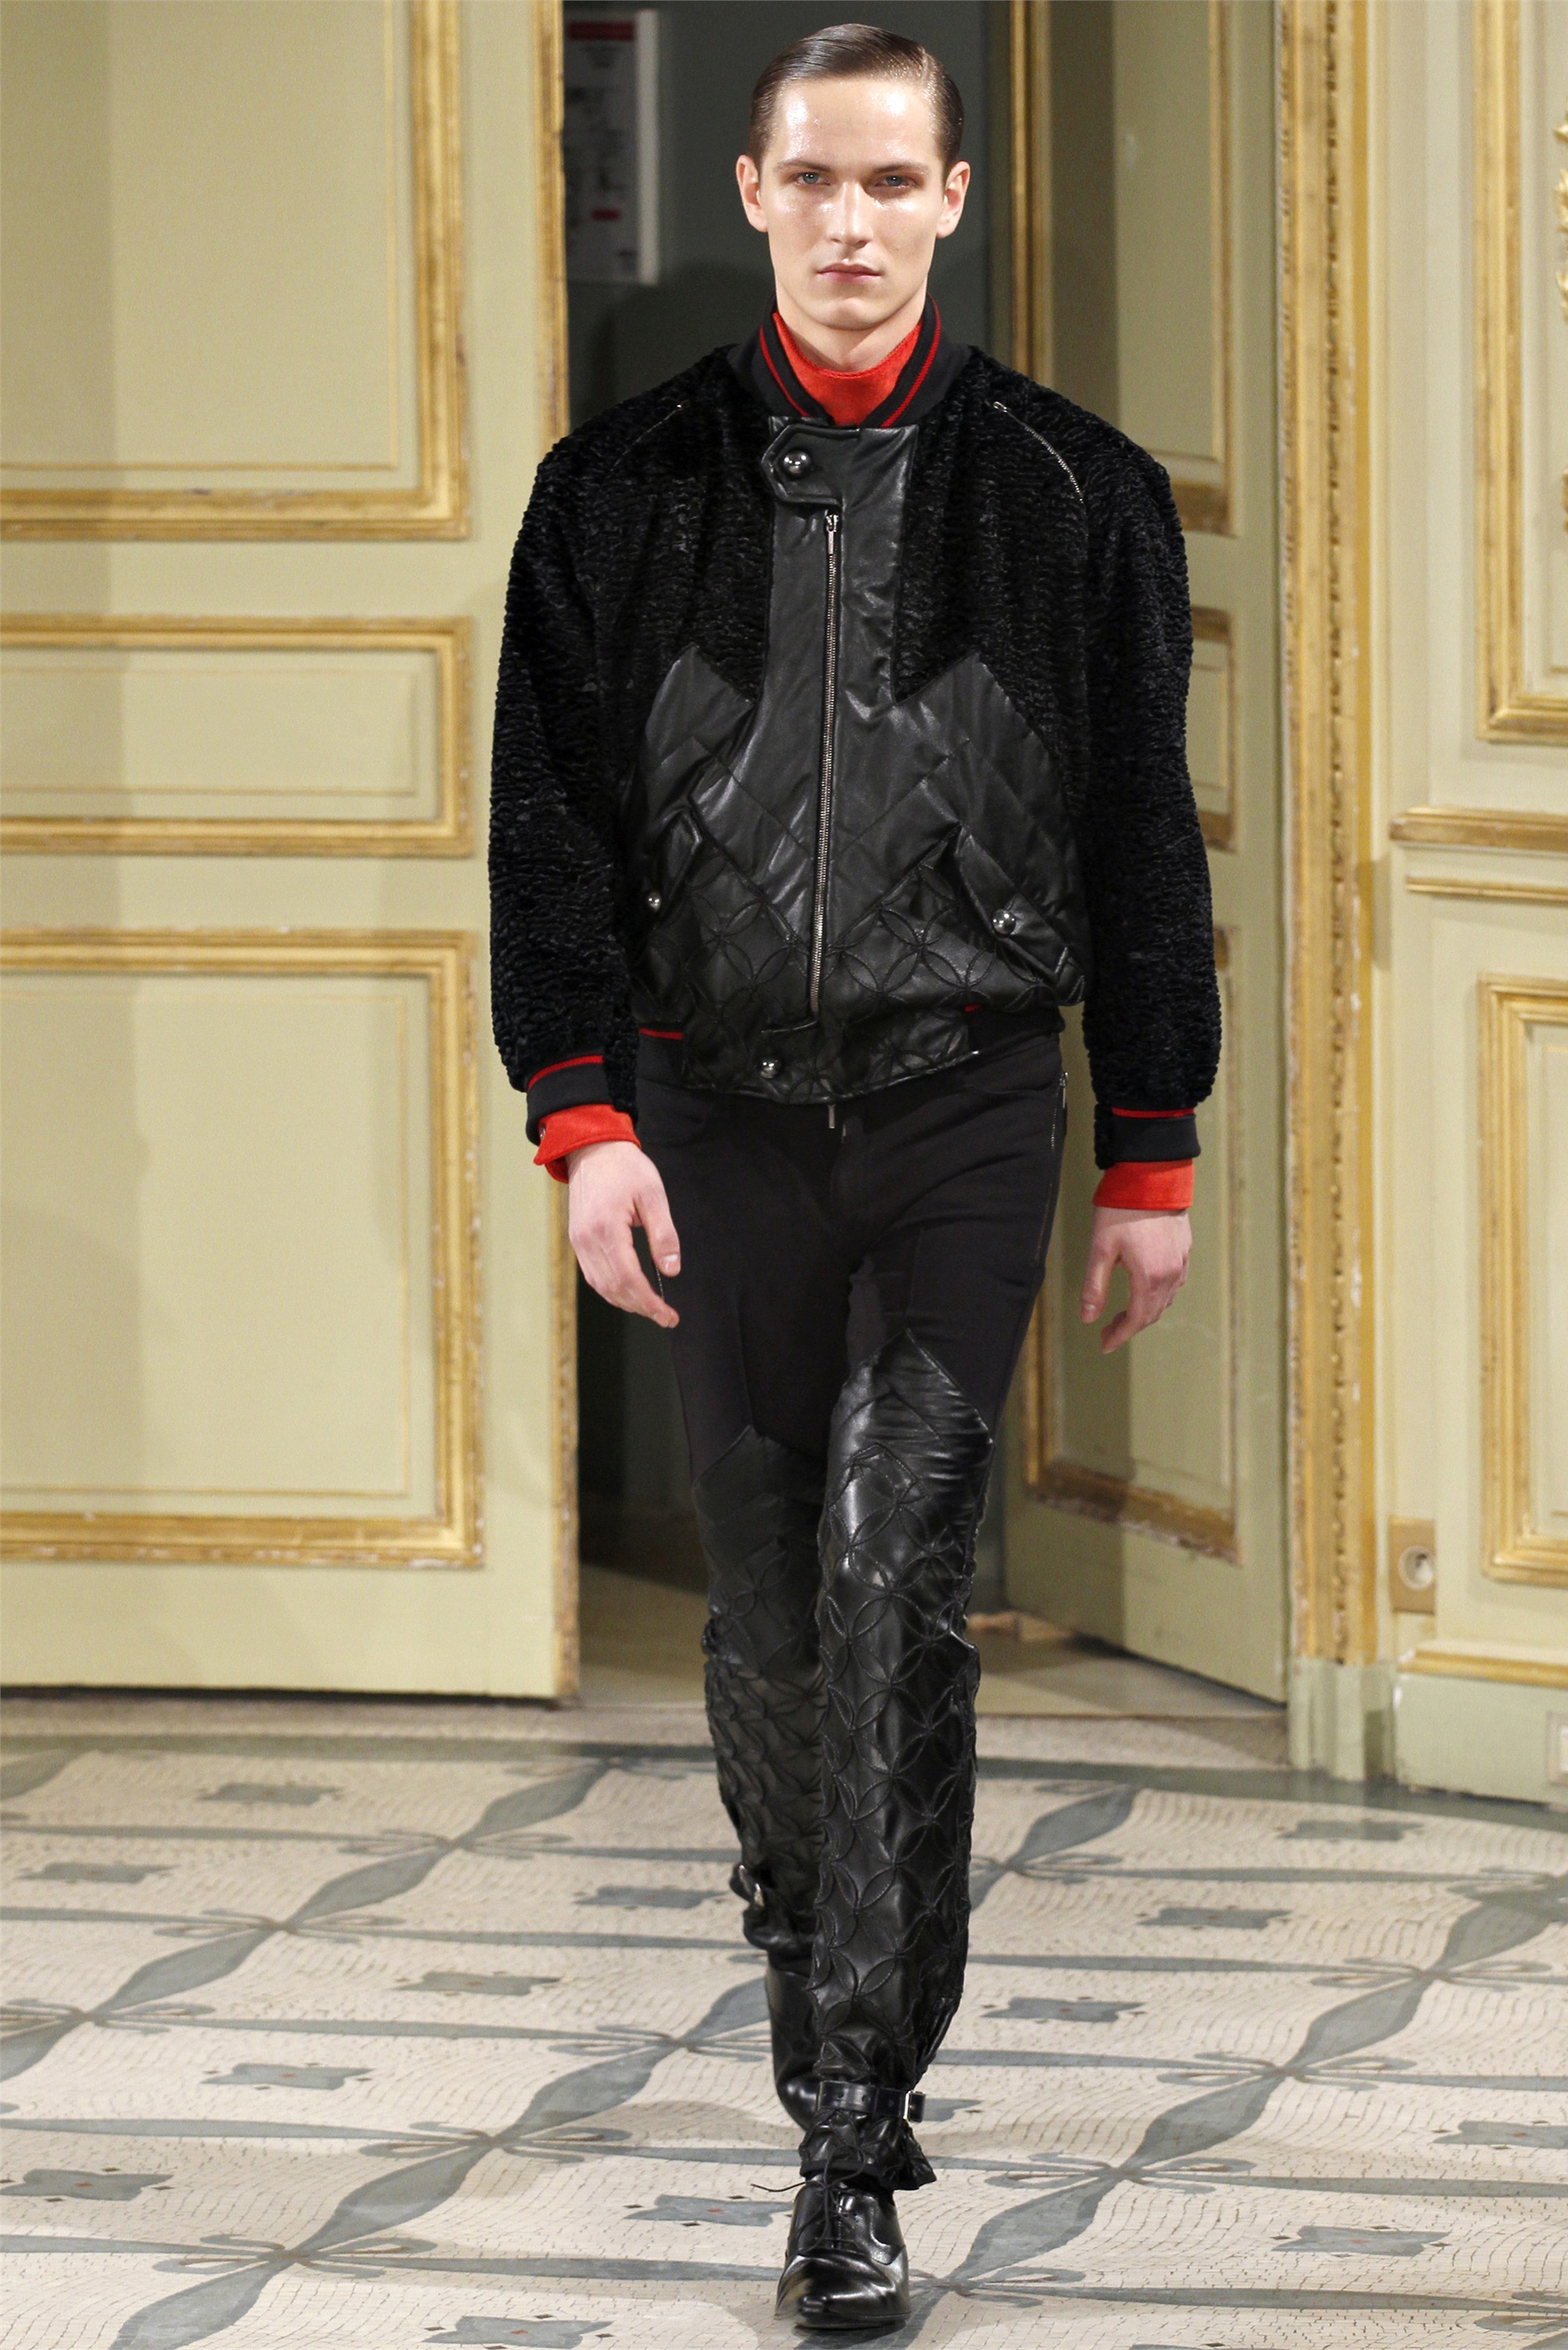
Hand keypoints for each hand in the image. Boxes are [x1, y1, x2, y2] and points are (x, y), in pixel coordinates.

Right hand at [565, 1140, 680, 1326]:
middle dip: (641, 1307)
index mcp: (606, 1229)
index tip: (669, 1315)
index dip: (649, 1302)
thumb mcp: (653, 1195)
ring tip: (650, 1308)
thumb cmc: (626, 1168)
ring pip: (601, 1286)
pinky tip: (629, 1292)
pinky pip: (593, 1275)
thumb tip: (671, 1270)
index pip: (628, 1279)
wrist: (592, 1148)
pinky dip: (611, 1289)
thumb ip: (663, 1234)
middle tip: (666, 1317)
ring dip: (626, 1302)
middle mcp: (587, 1240)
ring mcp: (578, 1241)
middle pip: (613, 1288)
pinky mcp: (577, 1239)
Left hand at [1079, 1205, 1190, 1354]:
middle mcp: (1171, 1273)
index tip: (1104, 1345)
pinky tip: (1144, 1290)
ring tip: (1122, 1314)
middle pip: (1152, 1313)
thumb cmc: (1121, 1210)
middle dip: (1130, 1326)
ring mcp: (1181, 1261)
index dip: (1120, 1336)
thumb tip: (1088, 1319)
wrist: (1152, 1175)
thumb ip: (1094, 1286)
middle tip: (1107, 1331)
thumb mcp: (1100, 1248)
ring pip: (1165, 1299)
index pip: (1137, 1319)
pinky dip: (1158, 1294)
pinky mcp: (1185, 1249)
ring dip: (1145, 1311)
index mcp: (1149, 1277)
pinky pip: (1175, 1283)